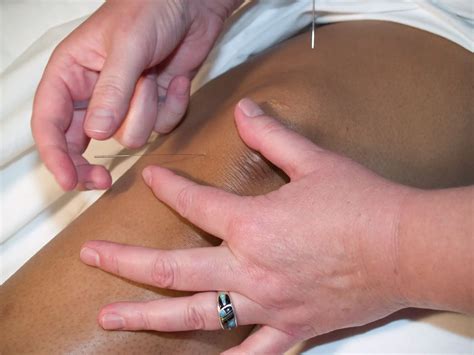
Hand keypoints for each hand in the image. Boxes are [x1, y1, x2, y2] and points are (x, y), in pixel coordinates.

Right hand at [32, 0, 240, 190]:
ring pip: (130, 135)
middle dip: (91, 161)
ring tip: (154, 78)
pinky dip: (173, 107)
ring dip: (146, 112)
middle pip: (80, 142)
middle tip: (103, 179)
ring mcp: (126, 101)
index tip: (68, 180)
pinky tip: (177, 80)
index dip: (54, 155)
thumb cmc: (151, 8)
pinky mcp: (154, 105)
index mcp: (71, 72)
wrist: (193, 4)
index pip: (48, 121)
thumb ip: (111, 92)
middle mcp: (94, 92)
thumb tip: (95, 133)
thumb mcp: (127, 47)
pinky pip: (161, 126)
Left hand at [80, 99, 413, 352]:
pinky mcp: (293, 326)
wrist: (404, 247)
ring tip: (110, 318)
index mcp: (252, 224)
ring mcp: (268, 304)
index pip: (195, 202)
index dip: (167, 187)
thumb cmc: (360, 202)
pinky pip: (255, 351)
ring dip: (150, 317)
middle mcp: (250, 268)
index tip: (149, 179)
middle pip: (173, 268)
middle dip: (126, 262)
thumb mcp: (314, 160)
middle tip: (91, 256)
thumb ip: (271, 135)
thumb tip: (243, 110)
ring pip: (197, 316)